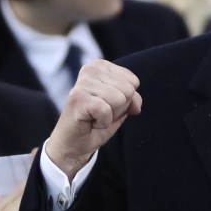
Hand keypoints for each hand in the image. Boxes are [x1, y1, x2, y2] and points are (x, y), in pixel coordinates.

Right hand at [47, 60, 141, 179]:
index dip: (125, 100)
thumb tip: (136, 105)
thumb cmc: (96, 122)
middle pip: (128, 90)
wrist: (74, 144)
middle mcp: (90, 69)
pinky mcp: (77, 98)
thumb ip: (132, 99)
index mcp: (100, 66)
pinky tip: (90, 122)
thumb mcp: (120, 107)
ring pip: (119, 99)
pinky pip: (106, 110)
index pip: (133, 81)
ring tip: (95, 117)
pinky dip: (103, 122)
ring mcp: (82, 83)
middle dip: (118, 108)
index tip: (107, 105)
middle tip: (100, 113)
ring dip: (110, 115)